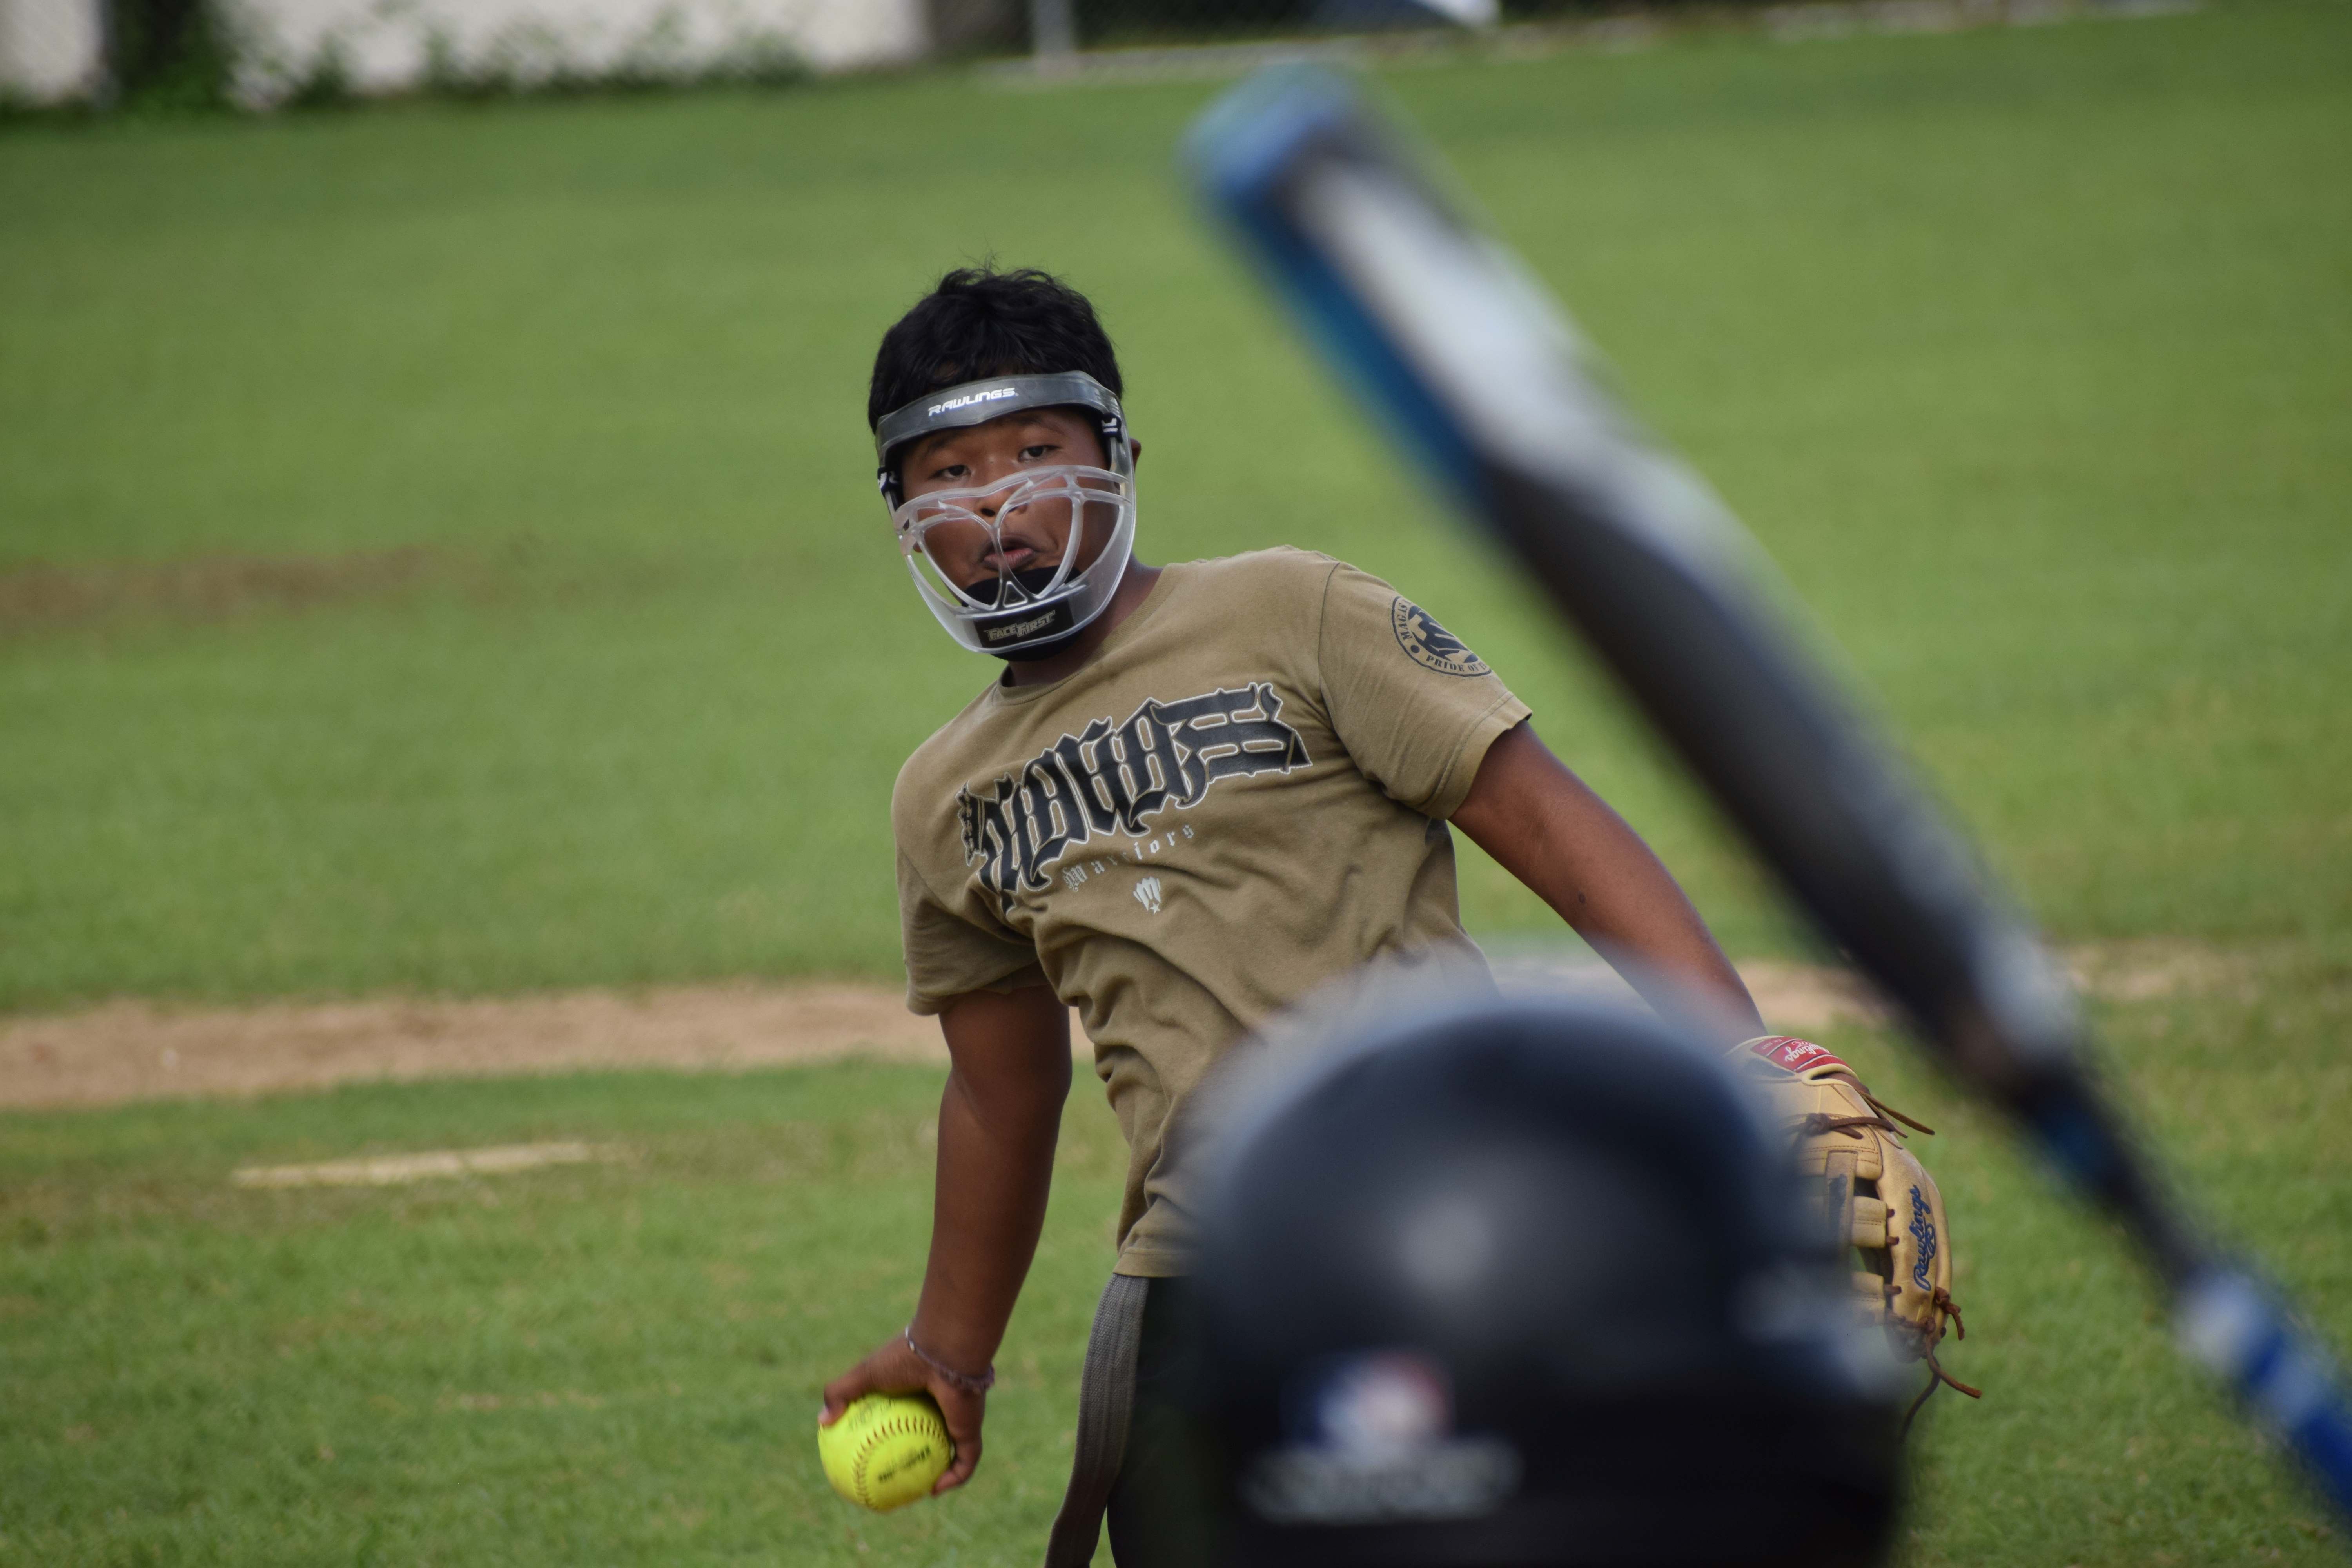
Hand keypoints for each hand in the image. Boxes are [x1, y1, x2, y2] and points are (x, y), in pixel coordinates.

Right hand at [820, 1333, 987, 1493]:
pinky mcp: (971, 1429)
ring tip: (919, 1490)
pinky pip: (965, 1462)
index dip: (895, 1430)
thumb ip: (840, 1392)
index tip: (876, 1448)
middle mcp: (941, 1403)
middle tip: (900, 1474)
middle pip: (932, 1434)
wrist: (945, 1352)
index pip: (908, 1413)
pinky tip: (935, 1491)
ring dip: (941, 1471)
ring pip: (953, 1451)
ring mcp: (958, 1418)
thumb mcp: (863, 1373)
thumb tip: (822, 1421)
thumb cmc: (905, 1358)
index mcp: (918, 1387)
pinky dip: (953, 1478)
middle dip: (922, 1453)